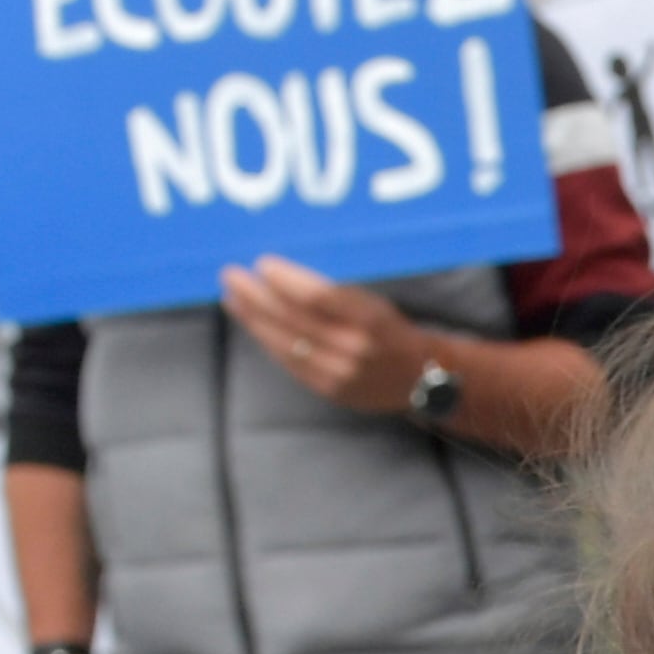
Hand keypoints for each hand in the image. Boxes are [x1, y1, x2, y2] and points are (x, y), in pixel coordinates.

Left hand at [217, 257, 436, 418]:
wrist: (421, 379)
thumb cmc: (392, 332)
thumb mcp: (374, 305)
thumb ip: (333, 297)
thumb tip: (280, 279)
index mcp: (372, 320)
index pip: (320, 297)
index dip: (287, 280)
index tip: (263, 264)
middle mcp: (355, 348)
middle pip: (295, 319)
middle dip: (258, 296)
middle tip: (232, 275)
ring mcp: (340, 373)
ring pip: (286, 342)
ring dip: (254, 318)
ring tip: (232, 298)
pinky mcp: (329, 389)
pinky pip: (290, 362)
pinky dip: (268, 341)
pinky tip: (253, 324)